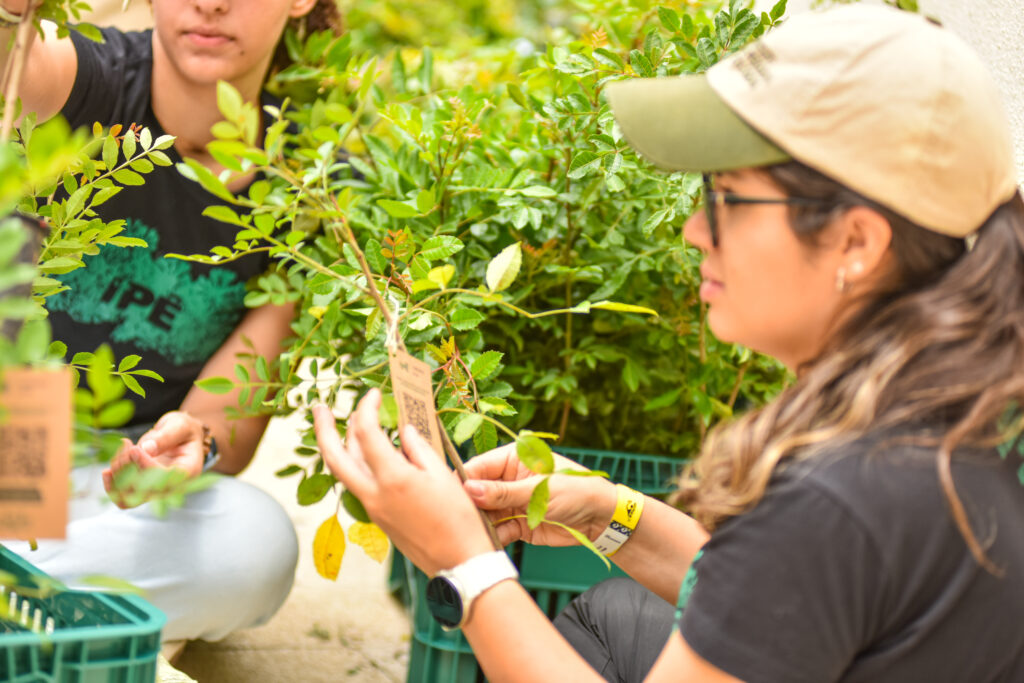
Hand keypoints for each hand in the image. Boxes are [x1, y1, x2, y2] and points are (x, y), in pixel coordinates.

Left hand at [102, 411, 206, 507]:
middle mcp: (172, 486)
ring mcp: (156, 489)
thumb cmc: (183, 430)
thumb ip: (166, 436)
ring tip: (123, 448)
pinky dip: (112, 486)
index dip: (146, 466)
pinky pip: (123, 498)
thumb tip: (147, 449)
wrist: (180, 436)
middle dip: (129, 469)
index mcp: (188, 471)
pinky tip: (107, 471)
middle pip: (146, 491)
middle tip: (127, 446)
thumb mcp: (180, 426)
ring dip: (119, 473)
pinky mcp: (142, 488)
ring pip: (130, 496)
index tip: (134, 449)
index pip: (166, 478)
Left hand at [313, 389, 494, 575]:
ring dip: (340, 445)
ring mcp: (372, 509)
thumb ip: (418, 447)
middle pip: (334, 457)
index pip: (365, 432)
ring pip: (344, 471)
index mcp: (392, 479)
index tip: (373, 394)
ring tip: (346, 424)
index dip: (366, 408)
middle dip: (323, 429)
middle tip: (319, 407)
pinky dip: (358, 463)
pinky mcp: (378, 518)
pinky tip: (370, 453)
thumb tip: (403, 430)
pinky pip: (359, 484)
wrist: (458, 562)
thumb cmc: (458, 518)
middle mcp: (374, 494)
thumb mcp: (442, 475)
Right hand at [462, 446, 616, 547]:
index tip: (448, 499)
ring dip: (480, 525)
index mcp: (512, 459)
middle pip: (477, 493)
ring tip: (472, 536)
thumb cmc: (576, 492)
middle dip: (469, 508)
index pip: (477, 468)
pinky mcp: (517, 524)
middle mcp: (507, 479)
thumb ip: (504, 493)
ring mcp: (511, 502)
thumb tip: (470, 490)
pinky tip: (488, 545)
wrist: (601, 519)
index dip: (462, 483)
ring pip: (485, 514)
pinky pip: (498, 530)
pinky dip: (493, 538)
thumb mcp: (539, 490)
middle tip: (458, 522)